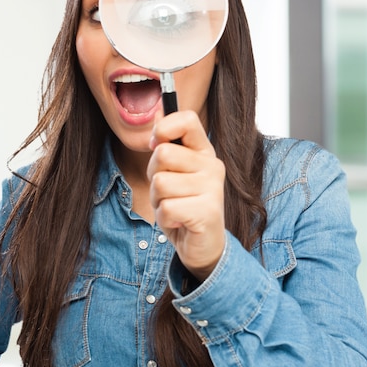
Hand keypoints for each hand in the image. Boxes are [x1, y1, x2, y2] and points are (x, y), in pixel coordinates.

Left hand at [147, 110, 225, 281]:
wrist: (202, 247)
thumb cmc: (183, 207)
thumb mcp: (173, 174)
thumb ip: (167, 148)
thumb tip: (155, 119)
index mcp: (204, 152)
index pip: (187, 120)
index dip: (163, 128)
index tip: (157, 145)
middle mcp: (212, 166)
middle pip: (162, 154)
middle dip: (154, 176)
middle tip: (168, 193)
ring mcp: (213, 189)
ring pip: (160, 183)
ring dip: (159, 201)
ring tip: (175, 209)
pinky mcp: (207, 212)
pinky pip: (166, 208)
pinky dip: (164, 219)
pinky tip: (178, 223)